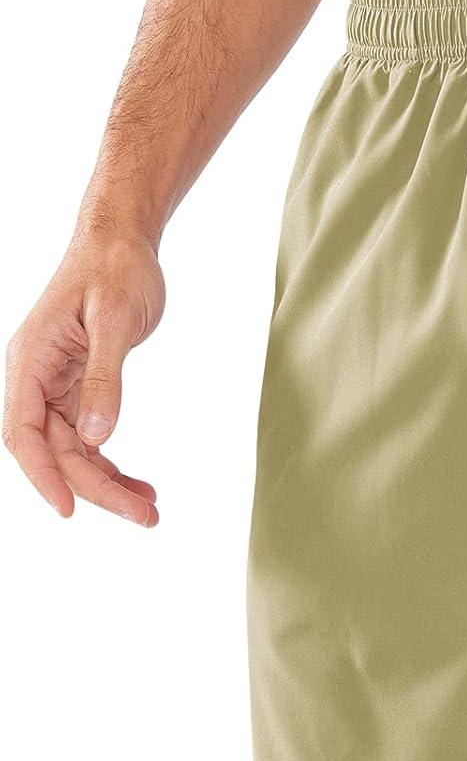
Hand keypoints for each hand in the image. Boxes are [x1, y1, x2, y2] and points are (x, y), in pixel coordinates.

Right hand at [3, 230, 163, 524]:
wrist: (123, 242)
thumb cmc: (116, 270)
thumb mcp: (114, 321)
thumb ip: (104, 378)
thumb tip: (97, 436)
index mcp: (30, 360)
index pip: (23, 431)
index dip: (43, 475)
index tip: (70, 510)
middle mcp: (35, 377)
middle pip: (55, 450)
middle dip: (96, 488)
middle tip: (146, 517)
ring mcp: (55, 385)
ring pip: (73, 449)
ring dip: (107, 482)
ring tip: (149, 508)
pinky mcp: (78, 387)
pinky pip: (88, 437)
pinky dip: (111, 462)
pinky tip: (140, 484)